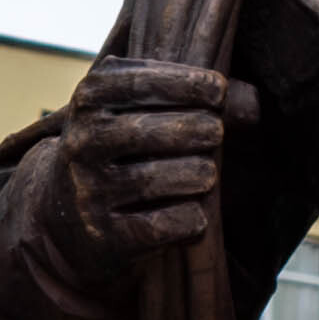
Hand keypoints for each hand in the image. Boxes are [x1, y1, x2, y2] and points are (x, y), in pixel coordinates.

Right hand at [43, 59, 246, 267]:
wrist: (65, 214)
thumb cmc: (121, 149)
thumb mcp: (139, 110)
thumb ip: (192, 96)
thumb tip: (253, 105)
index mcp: (89, 100)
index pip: (141, 83)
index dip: (188, 84)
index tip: (218, 90)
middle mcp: (82, 143)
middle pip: (151, 131)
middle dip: (197, 129)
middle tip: (215, 132)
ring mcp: (89, 192)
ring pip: (157, 179)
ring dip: (198, 175)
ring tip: (206, 174)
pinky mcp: (105, 237)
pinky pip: (163, 225)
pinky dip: (190, 219)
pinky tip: (196, 215)